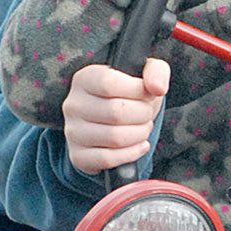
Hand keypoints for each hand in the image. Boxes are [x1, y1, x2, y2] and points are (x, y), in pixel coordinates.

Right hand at [63, 58, 170, 173]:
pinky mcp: (78, 156)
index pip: (110, 83)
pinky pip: (109, 159)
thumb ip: (155, 72)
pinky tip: (139, 145)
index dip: (138, 91)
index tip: (147, 94)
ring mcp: (73, 132)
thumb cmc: (129, 95)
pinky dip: (132, 153)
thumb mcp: (144, 74)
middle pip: (116, 112)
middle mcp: (73, 104)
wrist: (115, 121)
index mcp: (85, 78)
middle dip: (143, 115)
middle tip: (147, 114)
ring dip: (140, 134)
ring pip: (115, 138)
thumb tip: (157, 88)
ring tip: (143, 128)